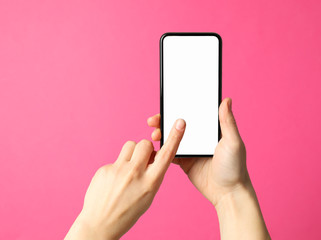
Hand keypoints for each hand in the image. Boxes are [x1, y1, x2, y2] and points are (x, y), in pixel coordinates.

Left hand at [65, 119, 185, 239]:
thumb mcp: (148, 196)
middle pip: (145, 144)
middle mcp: (135, 174)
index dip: (175, 137)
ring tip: (128, 169)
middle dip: (146, 149)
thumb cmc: (128, 211)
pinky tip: (114, 182)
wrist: (100, 223)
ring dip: (132, 153)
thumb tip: (152, 156)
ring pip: (130, 145)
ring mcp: (118, 170)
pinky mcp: (104, 169)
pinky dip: (118, 167)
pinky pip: (116, 159)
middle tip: (142, 161)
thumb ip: (152, 174)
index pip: (167, 155)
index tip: (180, 123)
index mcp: (151, 183)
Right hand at [147, 98, 248, 206]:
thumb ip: (227, 121)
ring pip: (172, 137)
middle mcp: (199, 136)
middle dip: (164, 120)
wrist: (227, 193)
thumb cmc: (235, 166)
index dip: (179, 107)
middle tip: (153, 120)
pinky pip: (170, 153)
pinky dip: (161, 150)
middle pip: (179, 124)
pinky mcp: (184, 161)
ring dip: (161, 134)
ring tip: (154, 135)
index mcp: (210, 129)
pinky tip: (154, 148)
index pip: (193, 113)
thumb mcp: (233, 142)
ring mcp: (191, 149)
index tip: (167, 104)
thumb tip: (226, 100)